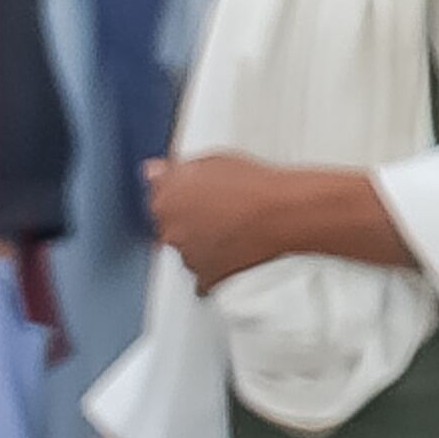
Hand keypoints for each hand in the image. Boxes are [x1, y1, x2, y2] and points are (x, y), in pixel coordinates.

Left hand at [146, 153, 296, 289]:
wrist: (283, 214)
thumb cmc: (254, 186)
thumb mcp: (212, 160)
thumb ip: (174, 170)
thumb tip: (155, 172)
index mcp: (165, 200)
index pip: (158, 197)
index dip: (179, 193)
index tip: (195, 192)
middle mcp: (170, 231)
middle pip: (170, 225)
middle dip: (187, 219)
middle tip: (216, 209)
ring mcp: (187, 256)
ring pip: (186, 249)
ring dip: (200, 242)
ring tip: (231, 228)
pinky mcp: (206, 277)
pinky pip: (202, 276)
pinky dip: (212, 267)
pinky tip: (229, 251)